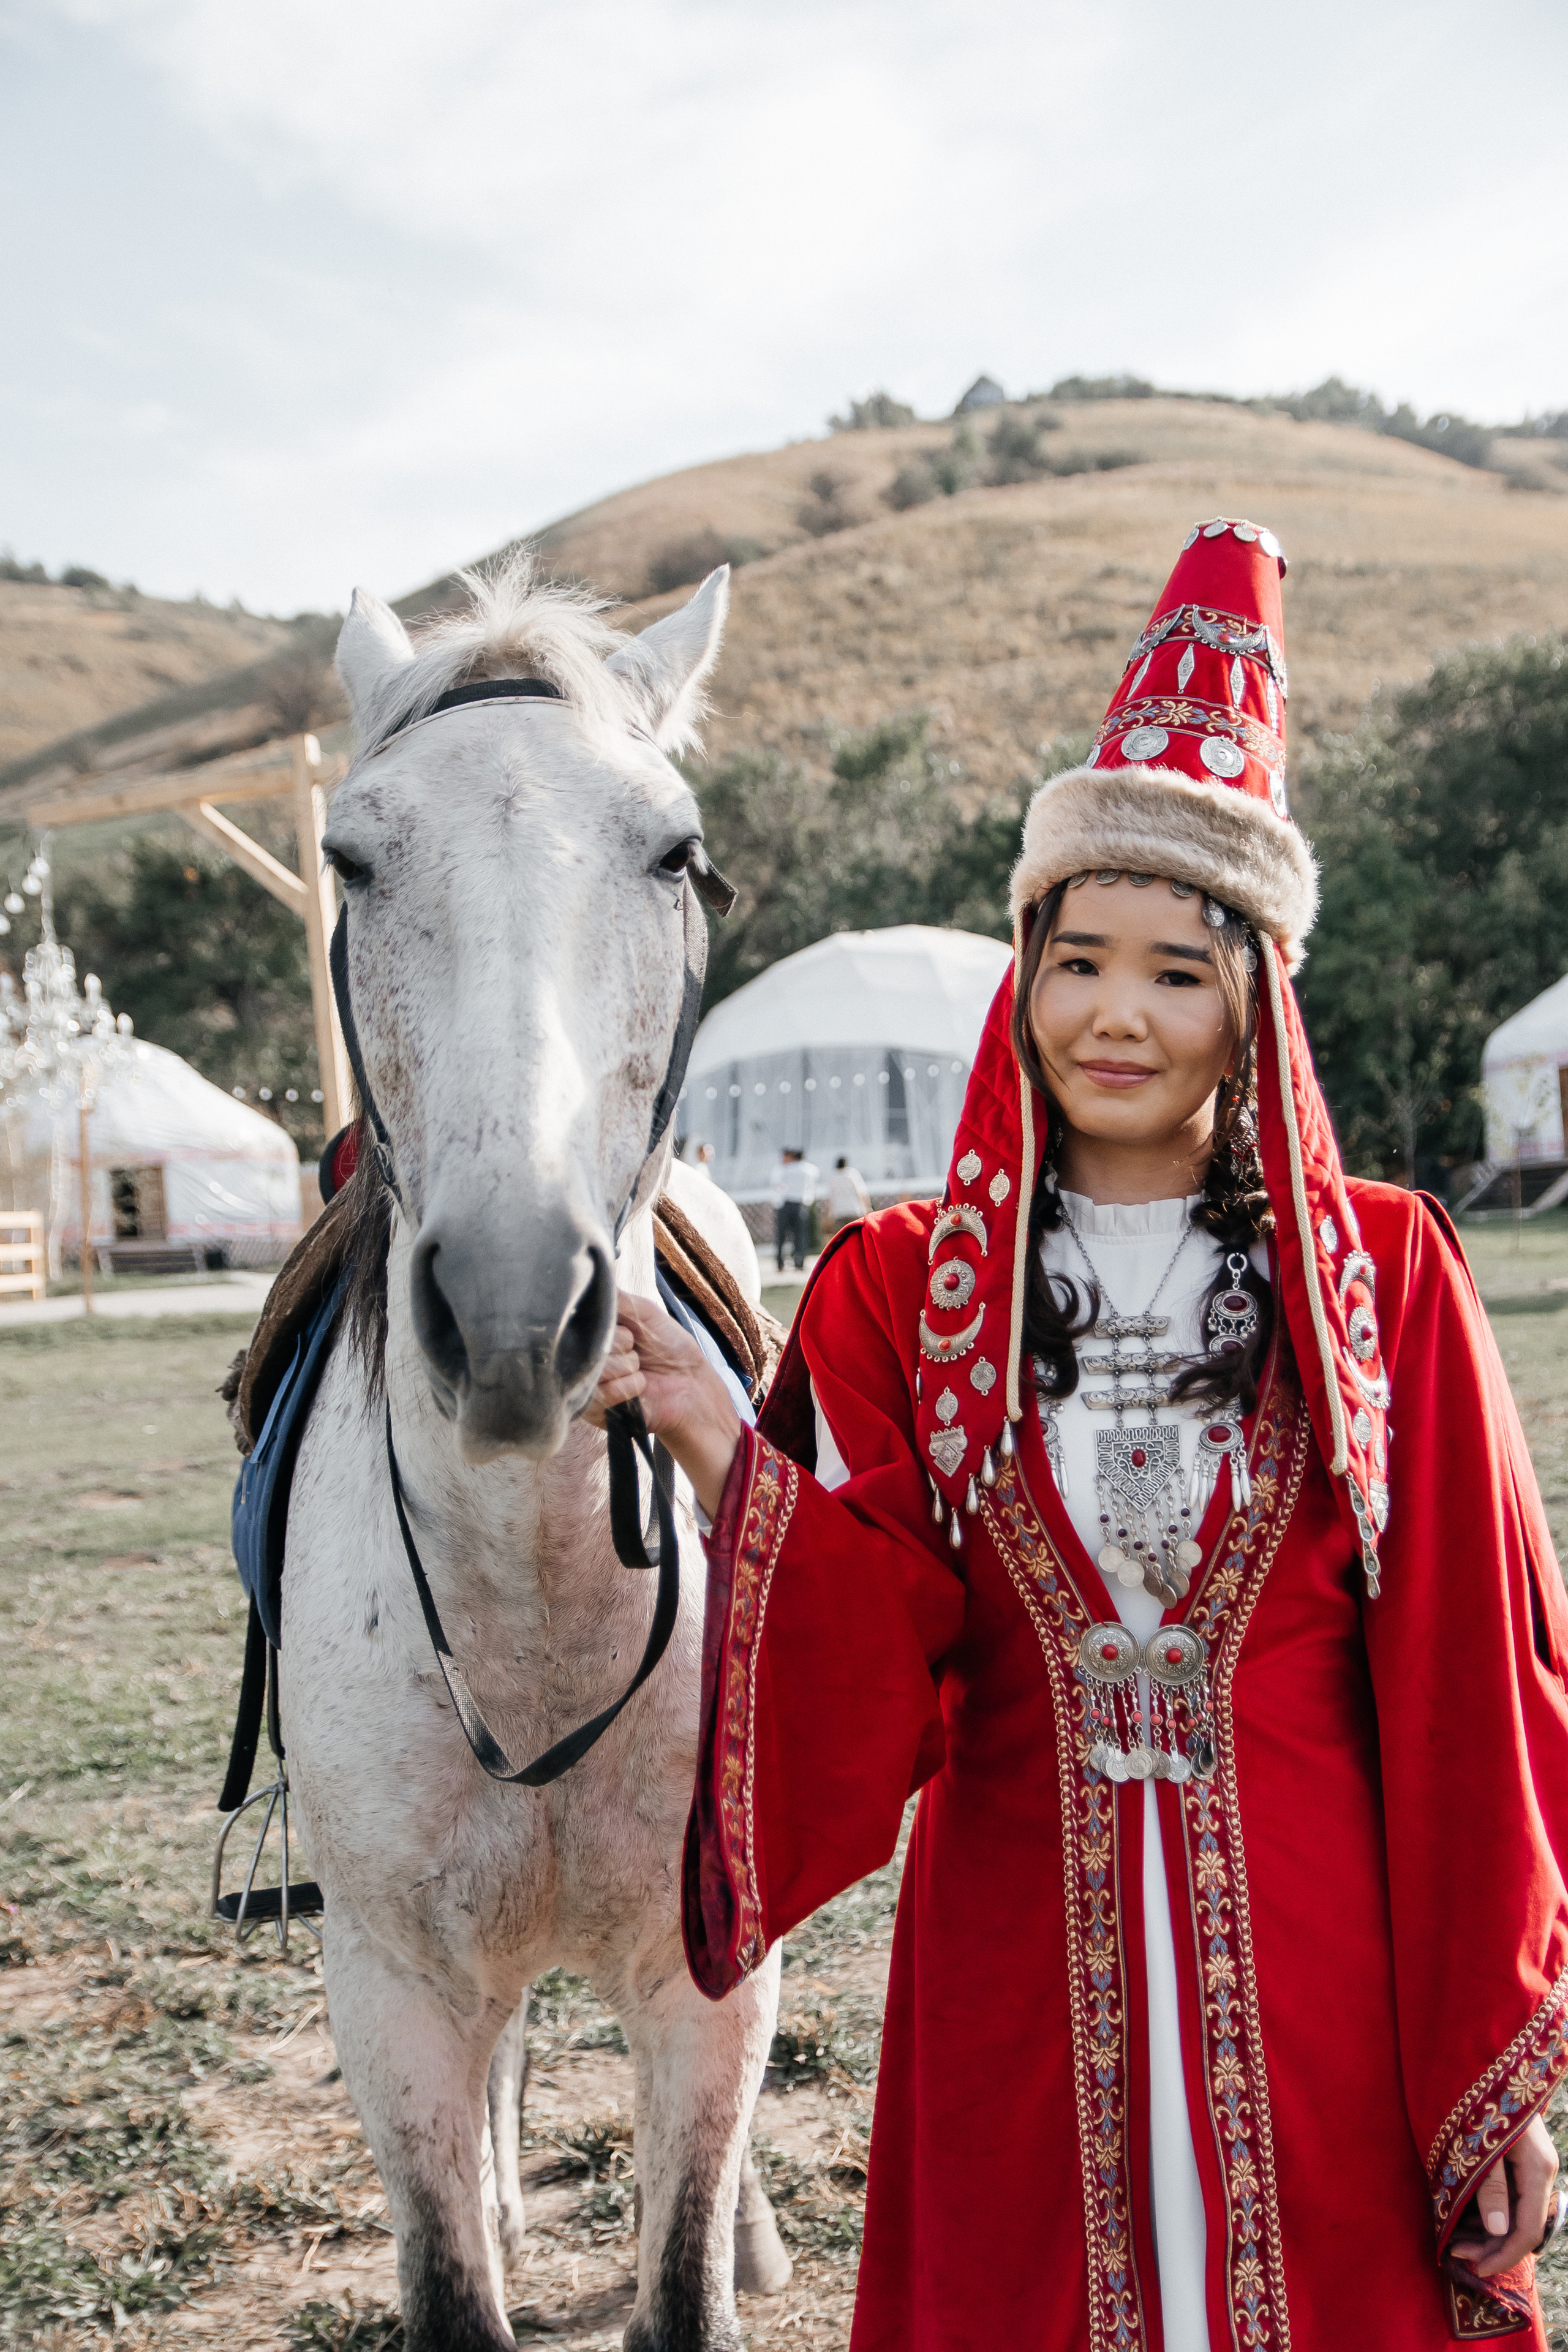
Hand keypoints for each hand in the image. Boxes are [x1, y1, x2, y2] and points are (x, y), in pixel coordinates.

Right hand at [585, 1290, 743, 1522]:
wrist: (692, 1384)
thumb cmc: (669, 1346)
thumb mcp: (644, 1312)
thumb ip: (616, 1298)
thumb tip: (591, 1282)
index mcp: (592, 1335)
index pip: (579, 1322)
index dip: (607, 1323)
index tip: (627, 1327)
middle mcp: (585, 1360)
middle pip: (588, 1344)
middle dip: (621, 1343)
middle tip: (637, 1350)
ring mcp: (588, 1386)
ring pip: (597, 1368)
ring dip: (627, 1366)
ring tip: (640, 1368)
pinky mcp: (596, 1412)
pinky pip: (604, 1393)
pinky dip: (630, 1386)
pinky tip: (641, 1386)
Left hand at [1448, 2113, 1558, 2276]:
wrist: (1483, 2062)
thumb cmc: (1476, 2098)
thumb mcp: (1481, 2145)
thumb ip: (1490, 2187)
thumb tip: (1497, 2230)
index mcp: (1537, 2170)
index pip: (1528, 2231)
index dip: (1504, 2255)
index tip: (1477, 2269)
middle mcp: (1540, 2171)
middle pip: (1523, 2226)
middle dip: (1492, 2246)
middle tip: (1455, 2250)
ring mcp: (1532, 2165)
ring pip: (1516, 2214)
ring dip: (1488, 2231)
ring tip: (1455, 2237)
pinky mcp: (1519, 2159)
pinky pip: (1510, 2198)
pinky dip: (1489, 2211)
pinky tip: (1464, 2216)